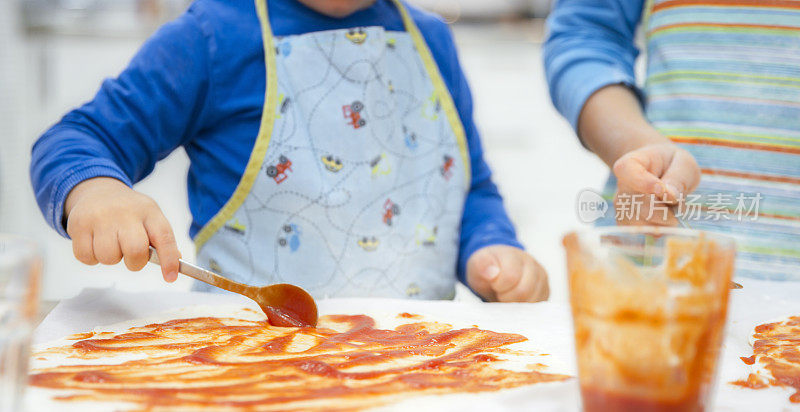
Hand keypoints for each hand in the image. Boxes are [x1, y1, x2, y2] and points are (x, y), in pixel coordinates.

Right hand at [64, 177, 180, 281]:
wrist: (98, 190)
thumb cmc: (129, 212)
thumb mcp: (150, 217)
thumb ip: (162, 241)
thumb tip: (173, 266)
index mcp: (149, 211)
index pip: (164, 237)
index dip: (169, 260)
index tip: (170, 277)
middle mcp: (126, 212)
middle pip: (135, 250)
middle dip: (135, 262)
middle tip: (130, 257)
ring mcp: (100, 217)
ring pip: (108, 257)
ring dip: (111, 259)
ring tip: (111, 245)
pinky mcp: (79, 224)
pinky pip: (86, 257)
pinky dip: (91, 258)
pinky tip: (95, 244)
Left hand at [466, 245, 548, 301]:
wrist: (497, 268)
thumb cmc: (487, 267)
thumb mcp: (477, 264)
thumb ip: (482, 266)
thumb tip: (493, 273)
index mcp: (513, 255)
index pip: (511, 276)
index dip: (499, 286)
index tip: (493, 285)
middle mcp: (531, 264)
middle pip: (523, 291)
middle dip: (507, 298)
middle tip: (499, 294)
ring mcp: (541, 277)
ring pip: (532, 301)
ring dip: (516, 305)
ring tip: (506, 297)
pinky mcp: (545, 291)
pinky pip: (538, 307)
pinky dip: (524, 309)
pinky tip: (515, 302)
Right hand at [612, 143, 699, 225]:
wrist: (662, 173)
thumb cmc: (673, 165)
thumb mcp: (683, 164)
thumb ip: (678, 177)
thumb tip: (669, 196)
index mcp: (631, 163)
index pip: (627, 171)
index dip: (642, 182)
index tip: (661, 190)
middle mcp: (621, 185)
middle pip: (636, 202)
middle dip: (663, 209)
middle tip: (680, 206)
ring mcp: (621, 205)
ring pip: (640, 221)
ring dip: (663, 221)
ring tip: (673, 210)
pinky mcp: (626, 222)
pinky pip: (642, 231)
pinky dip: (659, 228)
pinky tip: (666, 219)